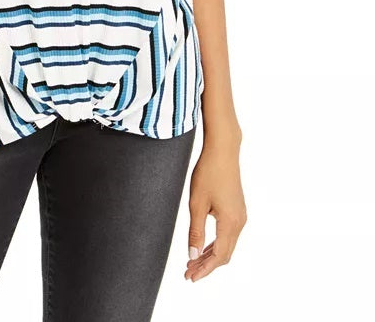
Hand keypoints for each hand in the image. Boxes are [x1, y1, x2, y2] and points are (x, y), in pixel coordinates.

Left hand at [185, 135, 246, 281]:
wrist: (223, 151)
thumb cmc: (208, 174)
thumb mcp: (196, 204)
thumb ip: (195, 231)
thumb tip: (192, 256)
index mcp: (230, 223)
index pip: (218, 256)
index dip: (204, 269)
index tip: (189, 277)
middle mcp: (240, 222)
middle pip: (225, 254)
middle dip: (206, 265)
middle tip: (188, 272)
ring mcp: (241, 216)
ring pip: (227, 245)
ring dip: (210, 255)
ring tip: (192, 262)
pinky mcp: (238, 209)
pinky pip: (228, 234)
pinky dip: (216, 244)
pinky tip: (204, 246)